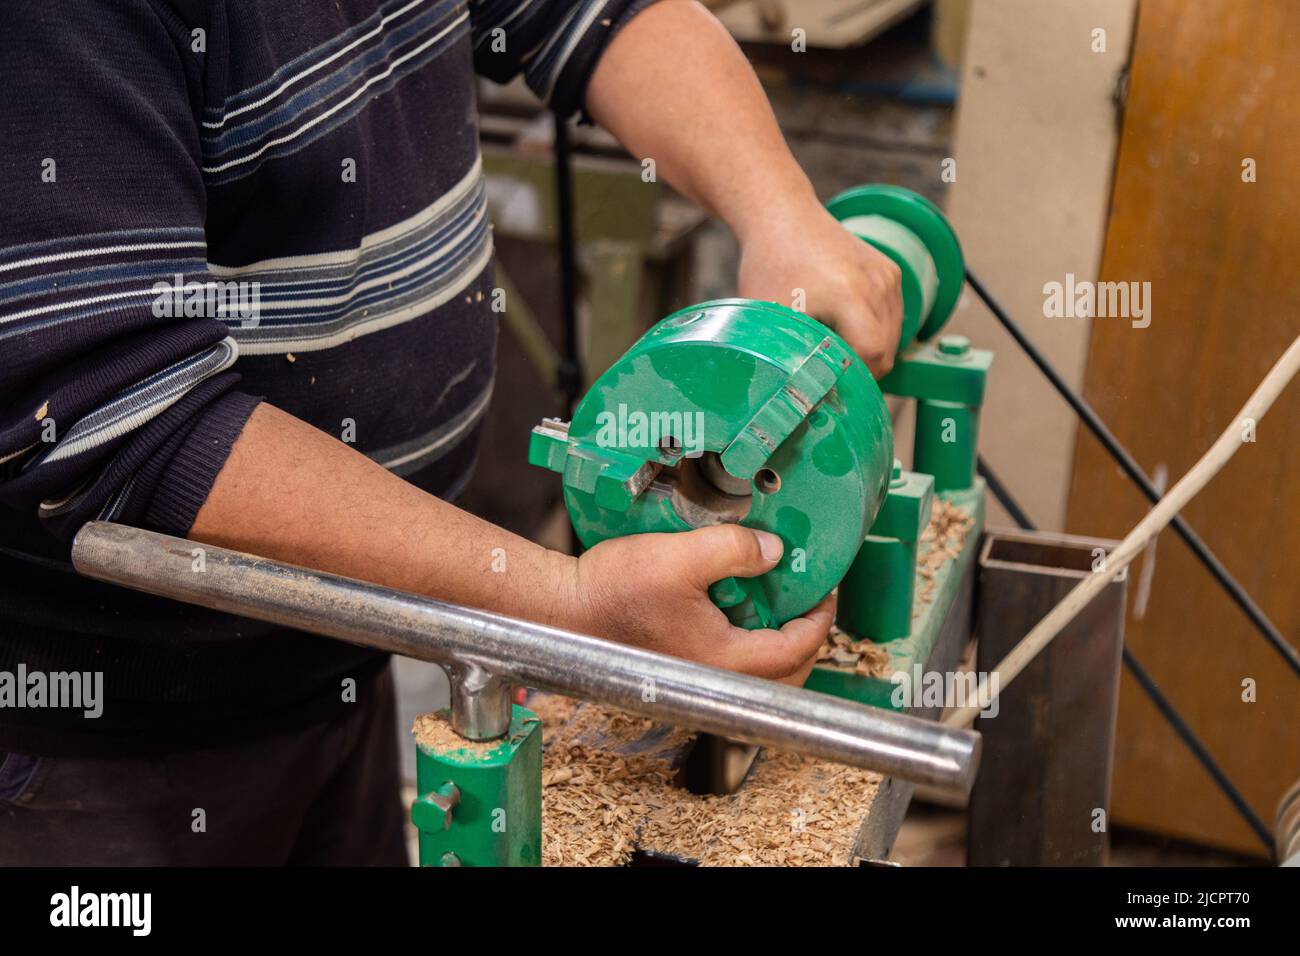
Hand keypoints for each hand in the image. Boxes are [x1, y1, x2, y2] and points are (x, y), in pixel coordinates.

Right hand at [562, 524, 834, 683]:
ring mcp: (696, 677)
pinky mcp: (680, 667)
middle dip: (805, 635)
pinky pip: (731, 663)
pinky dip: (747, 640)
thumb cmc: (613, 590)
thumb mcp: (680, 556)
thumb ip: (734, 549)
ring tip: (775, 599)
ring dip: (776, 639)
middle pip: (785, 671)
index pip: (797, 649)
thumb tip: (775, 551)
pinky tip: (735, 605)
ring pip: (759, 671)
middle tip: (809, 597)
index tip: (827, 587)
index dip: (820, 618)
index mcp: (724, 659)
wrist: (561, 611)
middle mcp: (714, 678)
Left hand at [737, 200, 903, 376]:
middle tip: (829, 378)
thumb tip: (790, 398)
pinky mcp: (891, 272)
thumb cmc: (770, 265)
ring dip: (869, 352)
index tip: (830, 388)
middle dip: (861, 371)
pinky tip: (844, 329)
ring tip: (834, 350)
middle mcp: (878, 283)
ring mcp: (889, 276)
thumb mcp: (767, 314)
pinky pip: (893, 318)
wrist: (783, 216)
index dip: (855, 379)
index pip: (872, 355)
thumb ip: (783, 354)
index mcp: (849, 294)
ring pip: (893, 337)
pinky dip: (874, 332)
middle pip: (886, 350)